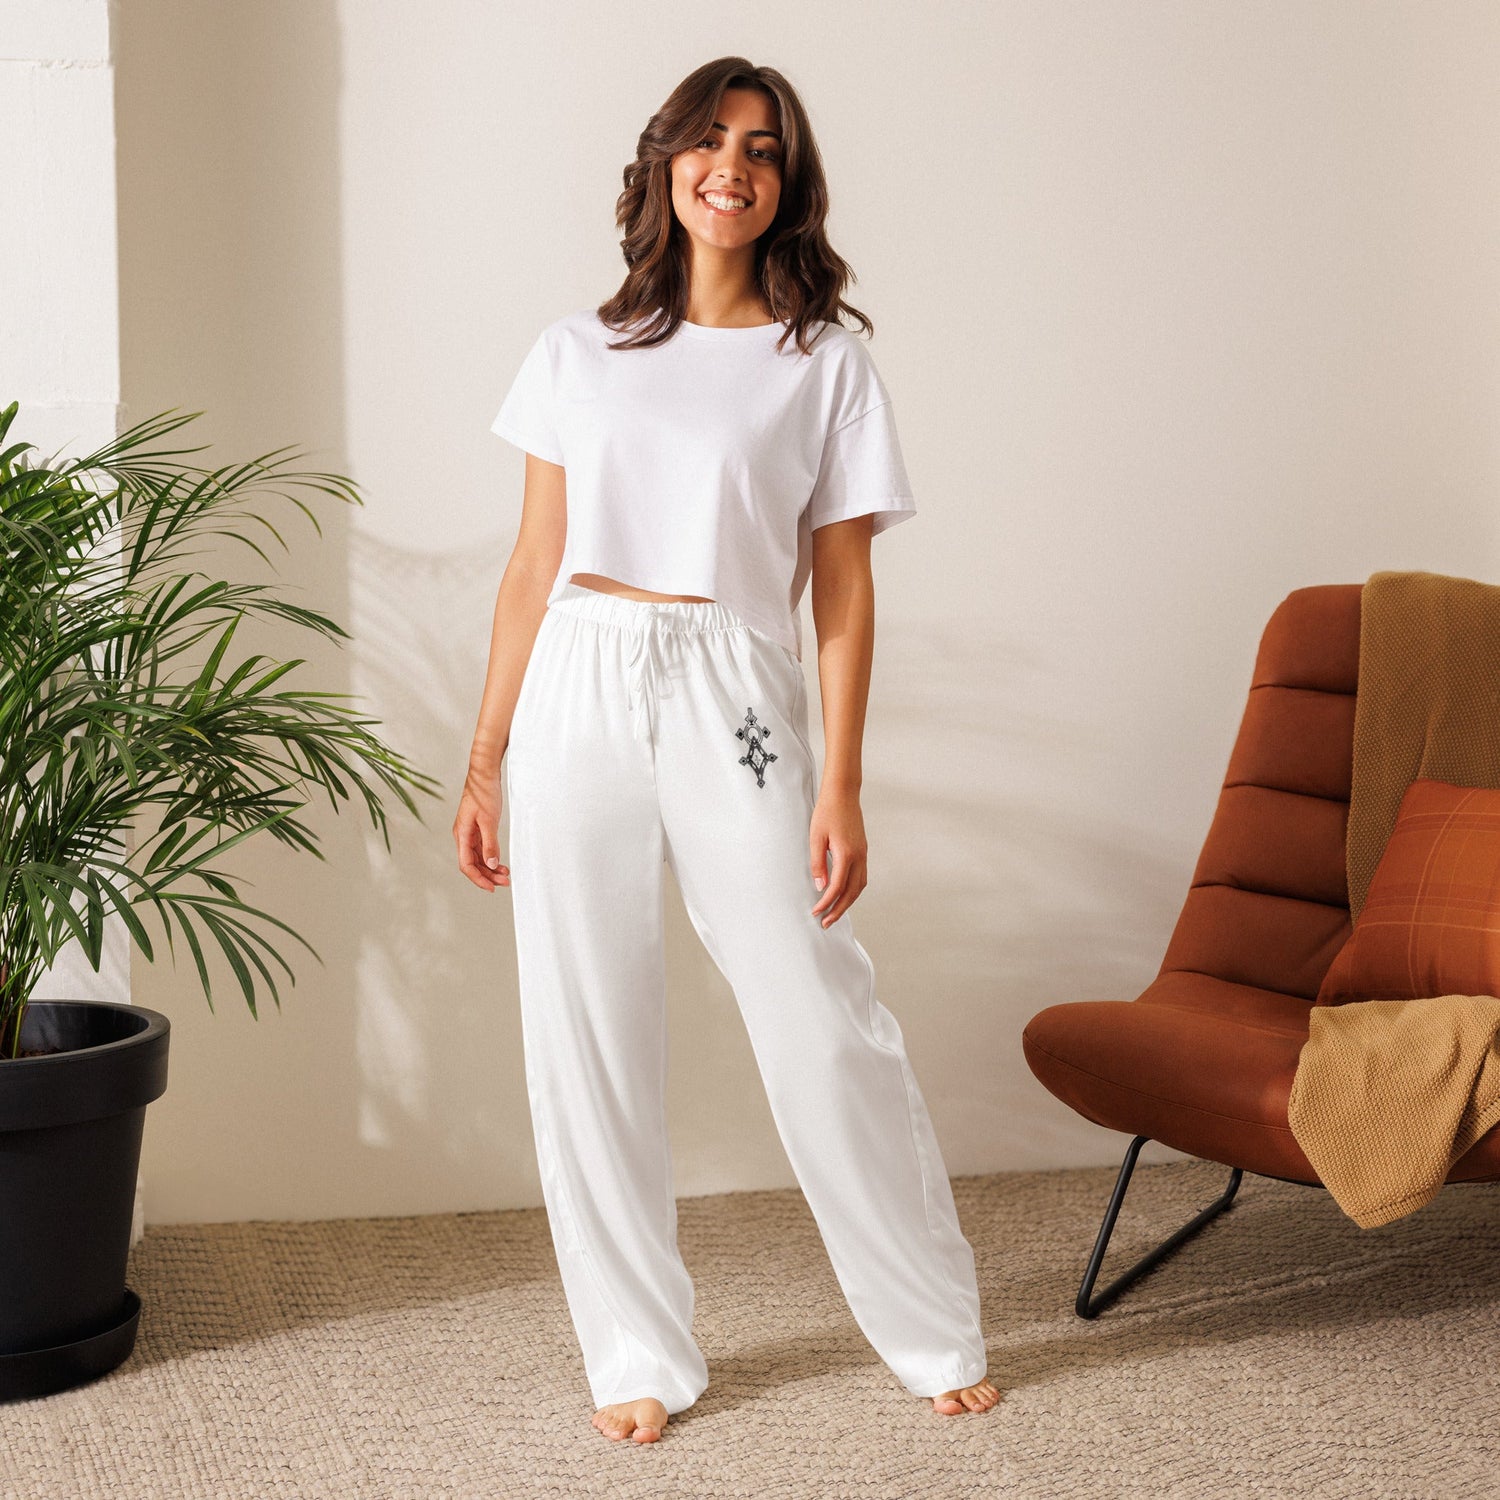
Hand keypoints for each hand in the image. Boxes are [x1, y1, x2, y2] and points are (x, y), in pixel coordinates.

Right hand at [454, 761, 508, 890]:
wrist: (484, 775)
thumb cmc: (484, 794)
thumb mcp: (489, 820)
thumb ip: (490, 843)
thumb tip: (491, 864)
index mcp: (461, 834)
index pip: (466, 864)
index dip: (478, 878)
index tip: (491, 888)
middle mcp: (463, 836)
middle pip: (472, 864)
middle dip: (487, 875)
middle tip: (505, 882)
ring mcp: (469, 833)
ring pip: (478, 857)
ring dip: (490, 868)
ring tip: (505, 875)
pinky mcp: (476, 828)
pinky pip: (482, 848)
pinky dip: (491, 857)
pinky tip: (500, 862)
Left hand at [809, 787, 867, 925]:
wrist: (843, 794)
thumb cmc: (827, 812)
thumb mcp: (816, 837)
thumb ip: (817, 863)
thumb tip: (820, 886)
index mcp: (846, 854)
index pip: (836, 887)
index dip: (826, 902)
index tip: (815, 912)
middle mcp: (859, 856)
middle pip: (851, 892)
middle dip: (839, 910)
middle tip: (826, 923)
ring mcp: (863, 854)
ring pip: (859, 887)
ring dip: (848, 902)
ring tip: (834, 913)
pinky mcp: (863, 851)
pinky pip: (861, 877)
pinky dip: (853, 891)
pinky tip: (843, 894)